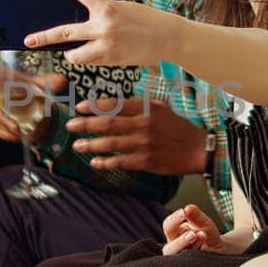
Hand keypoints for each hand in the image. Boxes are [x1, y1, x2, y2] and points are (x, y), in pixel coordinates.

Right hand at [0, 65, 66, 143]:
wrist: (29, 103)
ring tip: (19, 134)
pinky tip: (15, 136)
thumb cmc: (30, 90)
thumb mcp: (40, 85)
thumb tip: (61, 81)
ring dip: (3, 128)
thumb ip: (49, 81)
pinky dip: (2, 133)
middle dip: (1, 116)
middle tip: (15, 126)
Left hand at [23, 0, 173, 66]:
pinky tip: (95, 52)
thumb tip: (80, 22)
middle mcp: (104, 28)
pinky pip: (90, 61)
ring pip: (74, 55)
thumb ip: (101, 13)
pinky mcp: (111, 60)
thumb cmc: (146, 19)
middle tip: (28, 41)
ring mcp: (106, 47)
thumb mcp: (122, 8)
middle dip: (43, 38)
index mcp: (107, 8)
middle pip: (64, 33)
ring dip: (71, 52)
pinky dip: (88, 57)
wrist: (169, 38)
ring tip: (71, 50)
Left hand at [66, 98, 206, 173]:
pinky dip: (105, 162)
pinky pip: (120, 162)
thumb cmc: (178, 127)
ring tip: (76, 145)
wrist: (197, 149)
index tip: (79, 107)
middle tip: (70, 125)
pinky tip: (94, 162)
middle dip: (85, 124)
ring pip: (110, 143)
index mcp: (146, 108)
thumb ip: (139, 105)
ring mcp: (144, 144)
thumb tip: (115, 104)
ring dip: (90, 144)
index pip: (114, 105)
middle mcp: (143, 124)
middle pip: (107, 123)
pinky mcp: (145, 161)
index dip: (94, 106)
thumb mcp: (161, 108)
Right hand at [162, 204, 222, 254]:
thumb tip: (188, 208)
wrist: (220, 249)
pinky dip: (199, 257)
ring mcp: (182, 261)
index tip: (184, 212)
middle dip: (180, 241)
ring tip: (203, 237)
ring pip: (179, 259)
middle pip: (169, 248)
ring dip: (191, 249)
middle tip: (192, 234)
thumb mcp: (204, 223)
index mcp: (174, 234)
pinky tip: (207, 250)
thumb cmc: (207, 235)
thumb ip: (197, 216)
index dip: (174, 220)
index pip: (168, 226)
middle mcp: (175, 248)